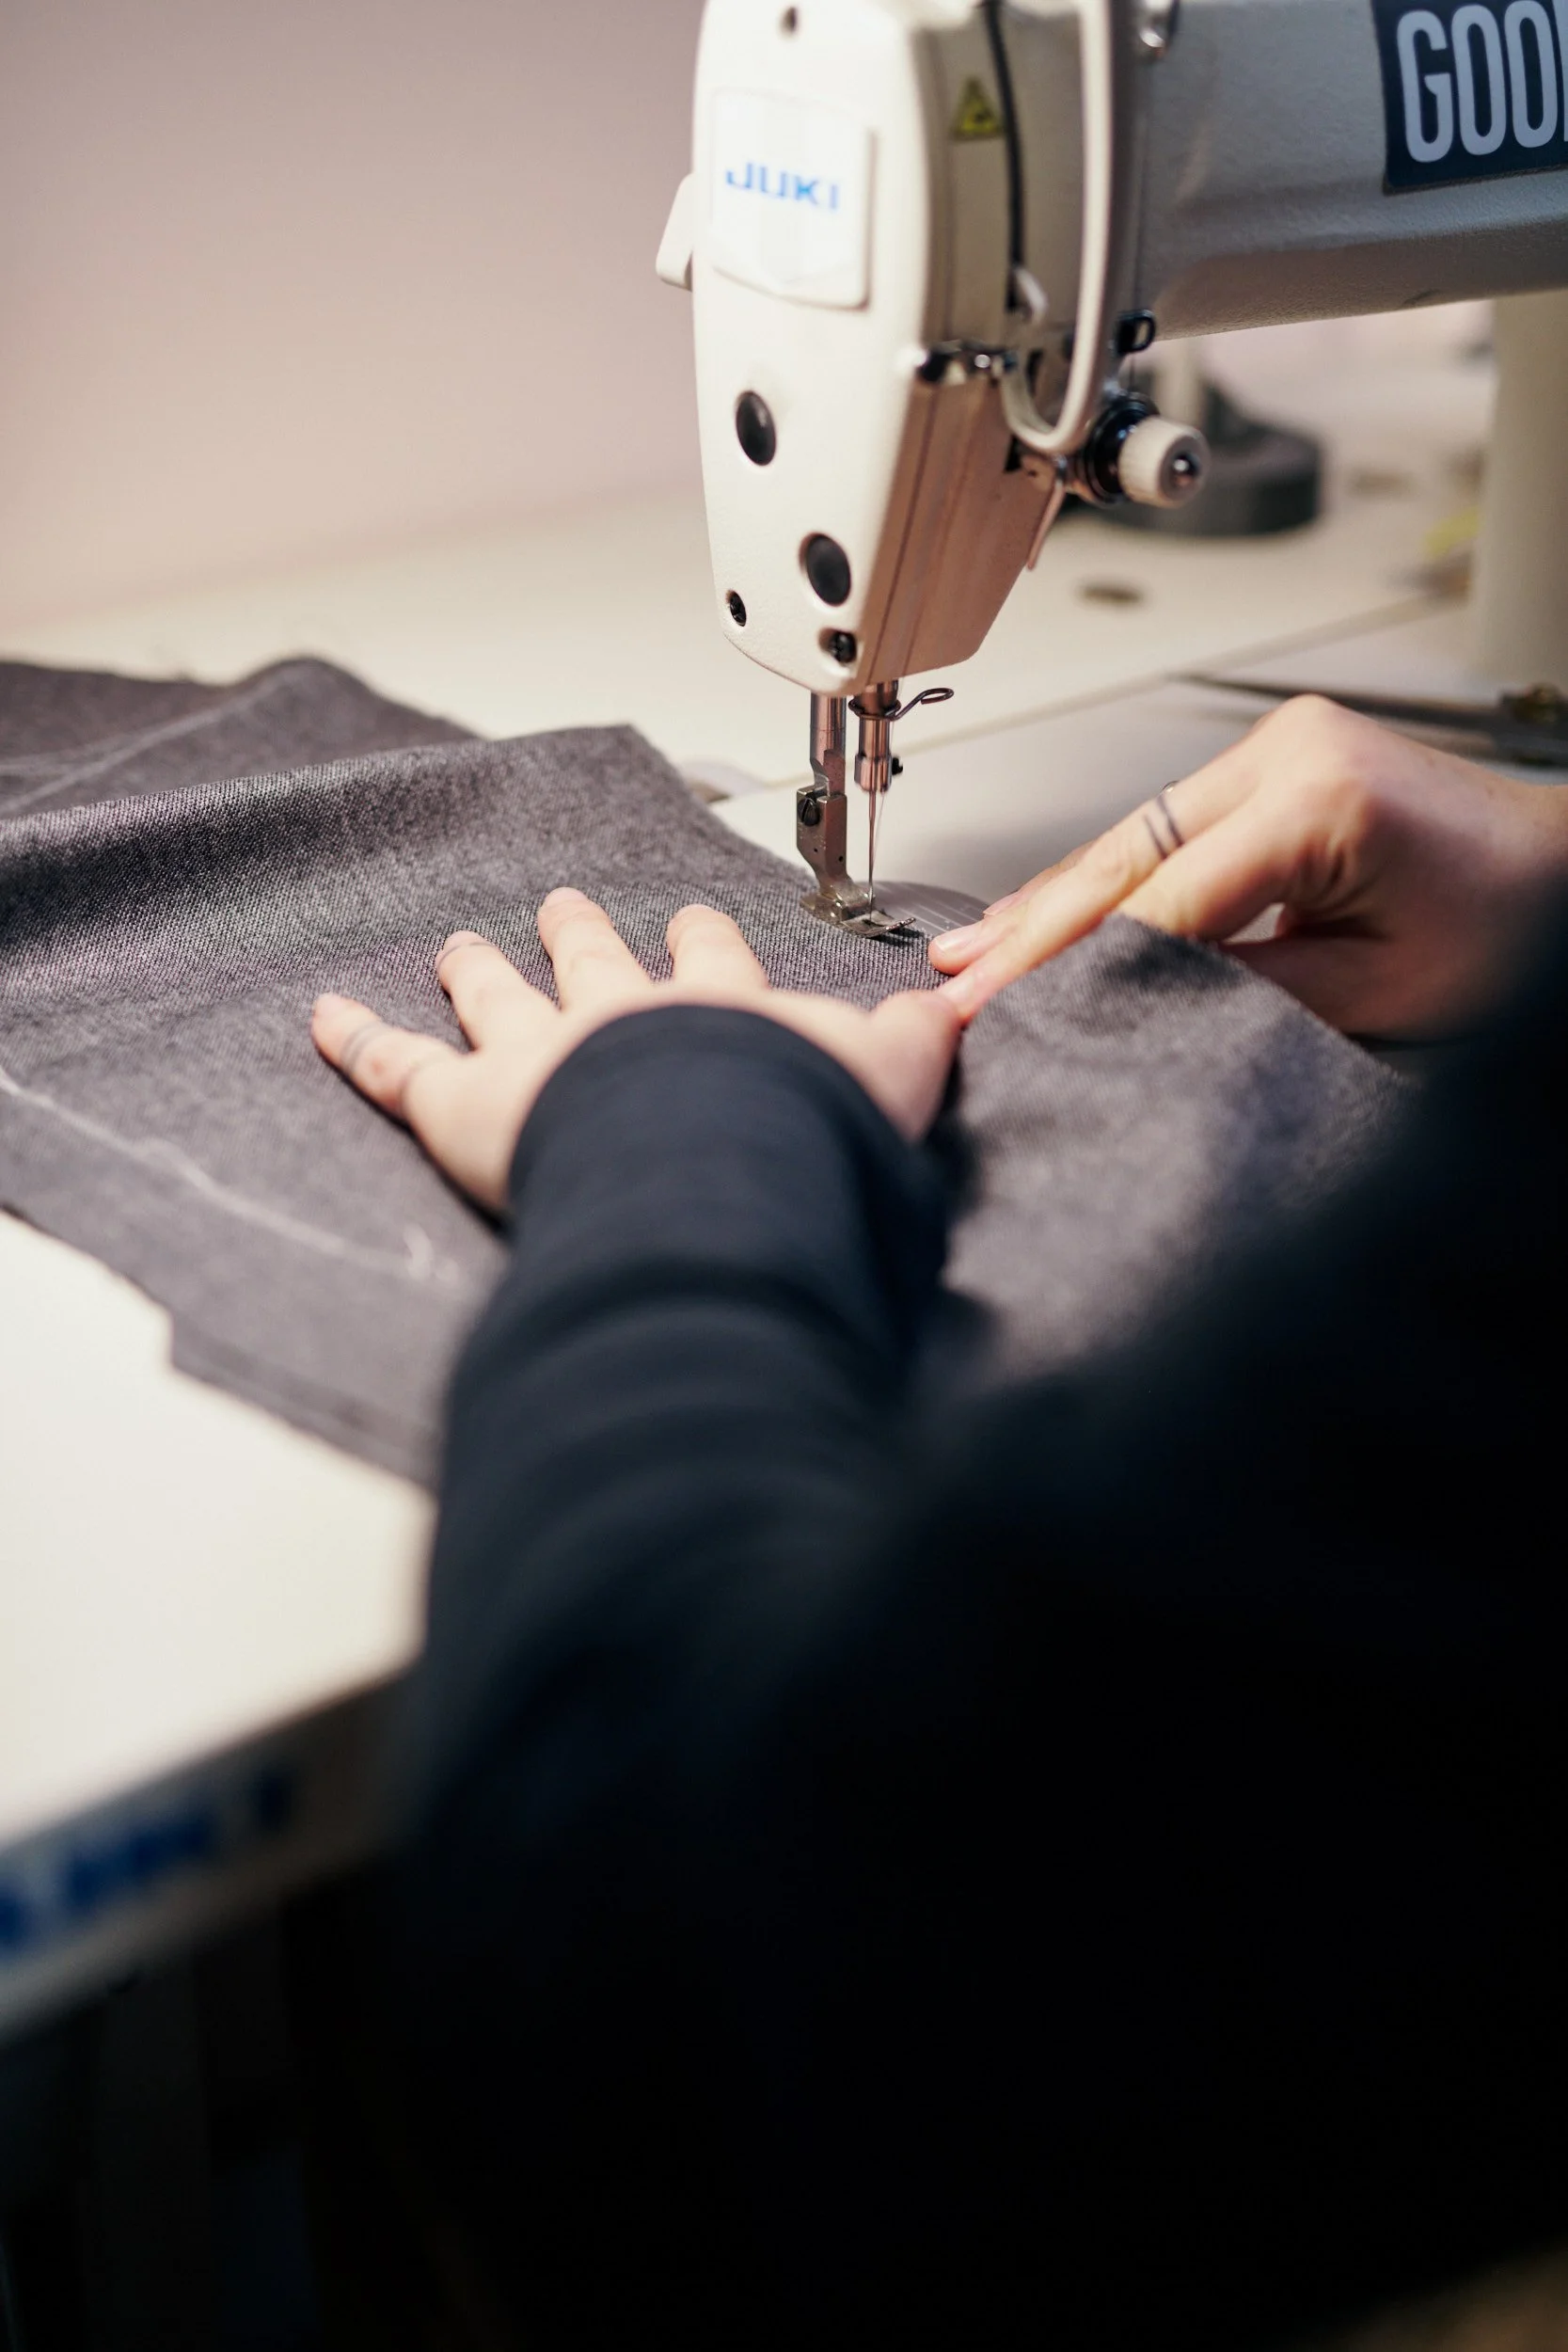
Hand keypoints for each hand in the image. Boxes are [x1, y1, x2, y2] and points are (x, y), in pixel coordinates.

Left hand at [312, 888, 958, 1209]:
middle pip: (595, 960)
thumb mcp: (890, 1083)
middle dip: (583, 931)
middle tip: (567, 904)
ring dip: (478, 968)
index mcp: (720, 1010)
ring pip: (499, 996)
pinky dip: (354, 1038)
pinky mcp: (465, 1103)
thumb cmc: (800, 1129)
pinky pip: (395, 1065)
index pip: (712, 962)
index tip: (696, 920)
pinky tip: (318, 1014)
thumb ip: (912, 1048)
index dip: (704, 940)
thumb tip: (952, 1014)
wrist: (721, 1161)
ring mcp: (539, 1053)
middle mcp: (623, 1015)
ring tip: (459, 944)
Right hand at [929, 696, 1567, 1035]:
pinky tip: (1038, 910)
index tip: (1010, 1014)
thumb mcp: (1372, 993)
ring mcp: (1276, 747)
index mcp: (1320, 795)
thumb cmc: (1510, 933)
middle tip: (960, 988)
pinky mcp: (1271, 763)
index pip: (1162, 898)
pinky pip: (1163, 828)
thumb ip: (1240, 991)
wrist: (1564, 878)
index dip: (1073, 964)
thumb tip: (1129, 1002)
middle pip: (1125, 852)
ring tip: (972, 956)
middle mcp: (1290, 751)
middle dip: (1034, 928)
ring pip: (1131, 834)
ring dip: (1052, 901)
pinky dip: (1103, 879)